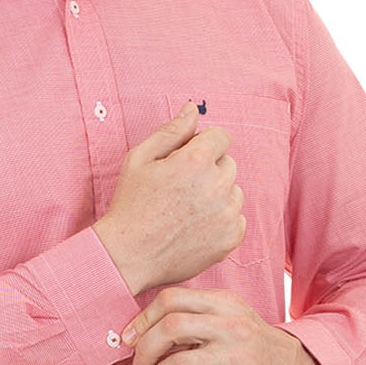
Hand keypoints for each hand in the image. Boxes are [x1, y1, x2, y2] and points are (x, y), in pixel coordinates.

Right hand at [93, 103, 246, 294]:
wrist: (128, 256)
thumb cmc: (130, 206)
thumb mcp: (140, 159)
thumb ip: (170, 131)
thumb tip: (192, 109)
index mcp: (196, 160)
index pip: (221, 137)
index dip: (202, 146)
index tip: (185, 162)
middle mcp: (217, 185)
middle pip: (228, 164)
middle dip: (210, 171)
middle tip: (181, 190)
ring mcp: (226, 213)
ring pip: (235, 192)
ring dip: (217, 196)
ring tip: (187, 211)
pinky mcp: (230, 238)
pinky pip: (237, 219)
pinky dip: (221, 222)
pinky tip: (195, 228)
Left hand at [120, 286, 319, 364]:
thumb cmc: (246, 341)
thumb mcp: (227, 314)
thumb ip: (190, 315)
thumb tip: (136, 331)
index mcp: (224, 303)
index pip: (171, 300)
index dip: (142, 319)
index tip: (131, 337)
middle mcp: (232, 327)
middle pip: (170, 328)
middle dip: (144, 348)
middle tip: (140, 362)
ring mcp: (236, 358)